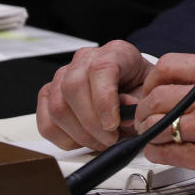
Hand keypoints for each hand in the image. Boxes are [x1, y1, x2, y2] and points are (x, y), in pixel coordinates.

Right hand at [36, 40, 153, 150]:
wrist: (130, 88)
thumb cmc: (139, 89)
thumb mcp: (148, 93)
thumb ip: (139, 102)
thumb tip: (124, 116)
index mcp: (115, 52)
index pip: (101, 68)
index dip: (104, 99)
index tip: (112, 125)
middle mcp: (85, 59)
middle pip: (73, 88)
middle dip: (91, 123)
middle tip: (110, 140)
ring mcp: (63, 75)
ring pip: (57, 107)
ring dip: (79, 134)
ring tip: (100, 142)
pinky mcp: (49, 94)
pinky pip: (45, 121)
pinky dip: (63, 139)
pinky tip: (82, 141)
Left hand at [135, 53, 194, 191]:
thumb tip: (178, 87)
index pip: (167, 65)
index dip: (152, 81)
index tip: (153, 91)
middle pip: (154, 97)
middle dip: (144, 110)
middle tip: (148, 119)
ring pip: (154, 125)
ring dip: (150, 133)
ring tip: (159, 138)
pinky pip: (163, 152)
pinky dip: (158, 153)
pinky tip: (168, 152)